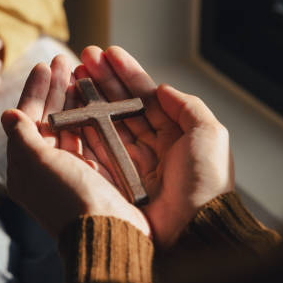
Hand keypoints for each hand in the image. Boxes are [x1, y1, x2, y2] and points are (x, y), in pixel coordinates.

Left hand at [2, 55, 150, 237]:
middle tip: (63, 59)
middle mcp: (45, 164)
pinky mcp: (92, 169)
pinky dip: (89, 114)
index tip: (43, 65)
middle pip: (47, 117)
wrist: (105, 230)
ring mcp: (70, 166)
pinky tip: (93, 96)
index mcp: (24, 165)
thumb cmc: (66, 195)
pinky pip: (87, 135)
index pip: (25, 118)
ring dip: (71, 96)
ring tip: (79, 70)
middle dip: (53, 87)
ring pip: (68, 123)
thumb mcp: (37, 163)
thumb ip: (22, 136)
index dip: (33, 91)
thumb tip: (7, 114)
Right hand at [75, 46, 233, 247]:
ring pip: (108, 122)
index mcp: (176, 134)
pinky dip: (85, 125)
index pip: (147, 96)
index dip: (128, 73)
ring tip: (75, 74)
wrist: (193, 229)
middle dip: (105, 79)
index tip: (109, 53)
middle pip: (123, 105)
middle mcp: (153, 146)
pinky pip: (97, 146)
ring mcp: (132, 162)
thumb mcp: (209, 134)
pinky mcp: (116, 179)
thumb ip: (187, 106)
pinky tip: (73, 105)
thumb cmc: (205, 182)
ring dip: (92, 97)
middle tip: (85, 56)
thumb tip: (162, 88)